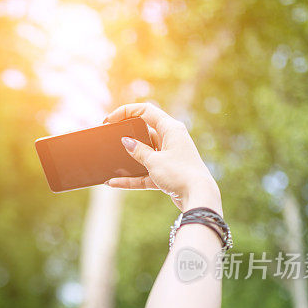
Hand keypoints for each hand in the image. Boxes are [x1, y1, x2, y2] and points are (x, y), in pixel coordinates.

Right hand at [104, 103, 221, 212]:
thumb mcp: (154, 161)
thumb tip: (127, 142)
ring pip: (144, 154)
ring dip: (127, 159)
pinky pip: (144, 173)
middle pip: (144, 132)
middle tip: (108, 138)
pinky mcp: (166, 173)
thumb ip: (139, 150)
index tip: (110, 120)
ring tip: (109, 160)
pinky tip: (113, 182)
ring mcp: (169, 157)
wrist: (198, 196)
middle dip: (126, 135)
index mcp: (171, 128)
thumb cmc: (180, 173)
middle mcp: (171, 139)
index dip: (126, 112)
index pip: (146, 111)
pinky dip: (131, 178)